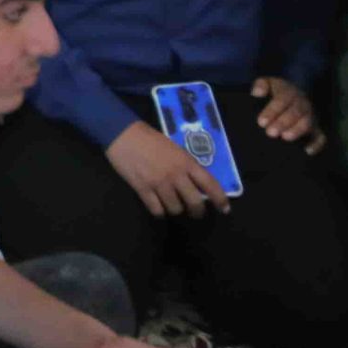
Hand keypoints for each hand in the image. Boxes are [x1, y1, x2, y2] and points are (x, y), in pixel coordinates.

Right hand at [106, 121, 229, 219]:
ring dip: (176, 210)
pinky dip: (160, 212)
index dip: (220, 199)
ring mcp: (159, 183)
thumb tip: (195, 184)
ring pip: (175, 209)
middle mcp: (176, 175)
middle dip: (197, 212)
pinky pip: (157, 210)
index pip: (209, 184)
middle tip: (195, 213)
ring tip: (172, 205)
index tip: (224, 209)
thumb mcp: (174, 148)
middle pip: (195, 202)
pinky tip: (158, 206)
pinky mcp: (143, 189)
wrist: (123, 134)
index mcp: (186, 162)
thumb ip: (185, 165)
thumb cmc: (150, 138)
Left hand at [250, 77, 324, 153]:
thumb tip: (257, 93)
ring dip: (297, 131)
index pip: (282, 99)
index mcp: (289, 92)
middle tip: (270, 133)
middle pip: (296, 112)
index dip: (272, 110)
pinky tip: (307, 151)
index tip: (261, 122)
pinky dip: (316, 144)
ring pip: (307, 123)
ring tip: (285, 137)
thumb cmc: (272, 94)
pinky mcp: (316, 130)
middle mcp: (302, 103)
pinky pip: (320, 137)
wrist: (287, 97)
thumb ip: (260, 85)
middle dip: (283, 122)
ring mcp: (310, 116)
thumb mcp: (266, 84)